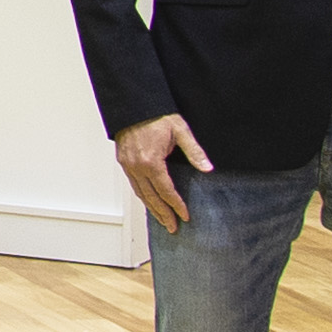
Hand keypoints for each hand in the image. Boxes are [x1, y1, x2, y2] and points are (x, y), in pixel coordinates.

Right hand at [111, 114, 205, 230]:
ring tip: (162, 220)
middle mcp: (137, 166)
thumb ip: (194, 151)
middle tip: (172, 227)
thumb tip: (207, 168)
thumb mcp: (180, 130)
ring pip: (140, 194)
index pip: (166, 191)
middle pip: (151, 198)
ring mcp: (128, 165)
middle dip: (163, 214)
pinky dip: (142, 196)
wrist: (134, 104)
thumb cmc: (155, 115)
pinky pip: (133, 185)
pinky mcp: (124, 162)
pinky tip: (149, 201)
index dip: (176, 205)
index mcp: (151, 161)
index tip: (184, 216)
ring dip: (152, 209)